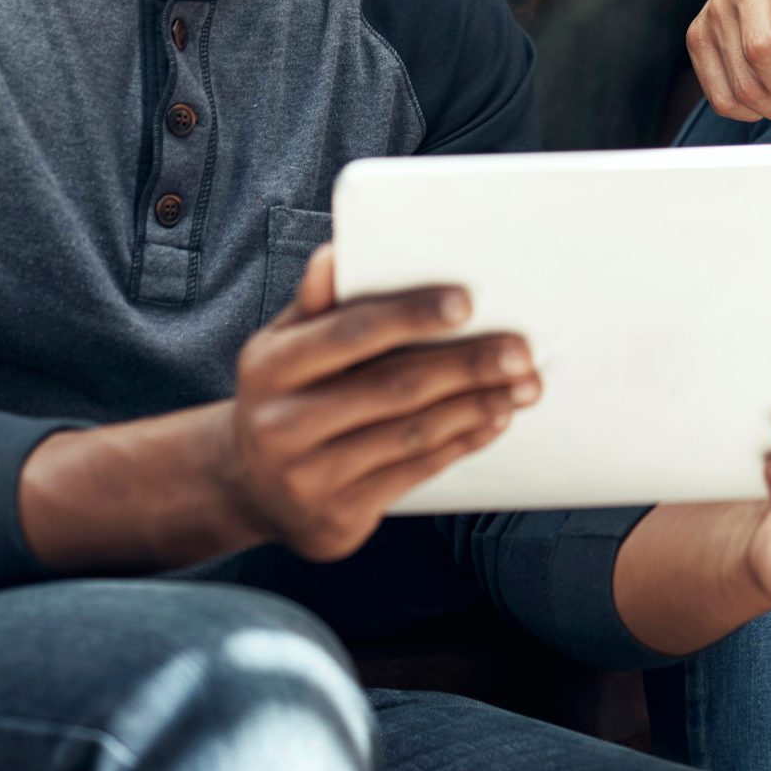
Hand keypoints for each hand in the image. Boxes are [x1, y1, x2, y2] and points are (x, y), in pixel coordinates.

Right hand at [218, 245, 541, 560]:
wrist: (248, 486)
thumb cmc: (284, 393)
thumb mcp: (284, 344)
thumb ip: (317, 303)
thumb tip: (336, 253)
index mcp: (270, 366)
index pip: (350, 333)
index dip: (410, 316)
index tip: (466, 302)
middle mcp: (281, 424)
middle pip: (392, 387)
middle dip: (465, 366)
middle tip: (520, 351)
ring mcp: (307, 477)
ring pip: (411, 433)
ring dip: (476, 407)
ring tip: (522, 386)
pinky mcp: (337, 517)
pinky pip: (414, 473)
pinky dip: (461, 443)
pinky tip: (493, 421)